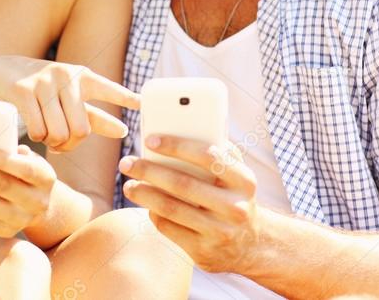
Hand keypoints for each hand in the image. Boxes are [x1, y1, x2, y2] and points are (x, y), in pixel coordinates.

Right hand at [0, 55, 140, 151]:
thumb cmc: (36, 88)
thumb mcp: (65, 97)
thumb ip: (92, 114)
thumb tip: (123, 131)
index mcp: (81, 76)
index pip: (108, 88)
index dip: (125, 97)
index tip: (142, 104)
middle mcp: (66, 76)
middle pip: (82, 129)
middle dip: (71, 145)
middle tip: (61, 146)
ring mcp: (44, 81)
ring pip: (59, 133)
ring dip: (52, 143)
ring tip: (46, 138)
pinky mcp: (23, 90)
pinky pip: (38, 130)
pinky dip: (37, 139)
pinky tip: (34, 134)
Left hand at [0, 145, 55, 237]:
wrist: (42, 204)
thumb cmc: (25, 170)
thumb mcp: (26, 157)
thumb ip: (9, 148)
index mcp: (45, 177)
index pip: (24, 169)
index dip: (1, 160)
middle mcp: (36, 202)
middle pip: (0, 187)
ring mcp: (20, 220)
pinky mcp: (4, 231)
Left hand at [120, 136, 262, 273]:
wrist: (252, 244)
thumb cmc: (232, 196)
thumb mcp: (234, 174)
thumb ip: (215, 150)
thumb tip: (176, 126)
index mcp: (244, 181)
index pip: (208, 157)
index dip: (176, 146)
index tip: (149, 139)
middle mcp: (235, 208)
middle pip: (182, 184)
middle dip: (148, 171)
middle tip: (126, 162)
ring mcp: (220, 232)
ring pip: (171, 208)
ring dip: (143, 194)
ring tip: (128, 185)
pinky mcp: (203, 251)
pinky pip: (169, 228)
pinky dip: (153, 213)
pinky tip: (146, 204)